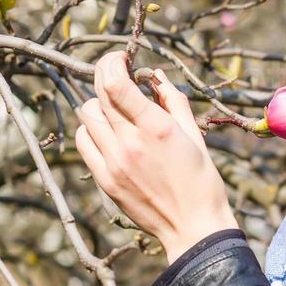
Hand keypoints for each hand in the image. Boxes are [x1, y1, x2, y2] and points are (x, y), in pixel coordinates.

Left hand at [75, 52, 237, 262]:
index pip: (116, 83)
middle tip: (118, 74)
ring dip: (99, 103)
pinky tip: (108, 131)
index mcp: (157, 128)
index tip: (121, 58)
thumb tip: (154, 76)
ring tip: (116, 108)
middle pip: (99, 94)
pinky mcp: (105, 179)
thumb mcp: (194, 136)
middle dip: (106, 76)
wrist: (192, 227)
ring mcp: (113, 162)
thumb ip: (173, 101)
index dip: (113, 62)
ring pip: (86, 115)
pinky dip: (91, 129)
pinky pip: (84, 141)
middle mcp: (130, 143)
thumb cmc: (202, 181)